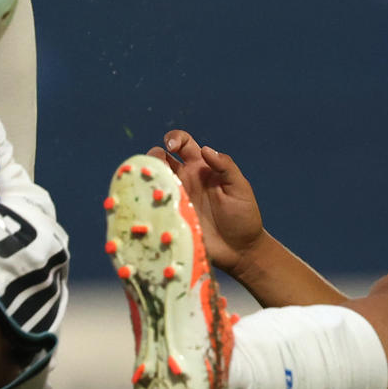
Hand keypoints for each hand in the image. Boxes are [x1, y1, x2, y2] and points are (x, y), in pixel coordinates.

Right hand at [151, 130, 264, 277]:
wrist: (240, 250)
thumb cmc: (243, 216)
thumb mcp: (240, 188)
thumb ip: (226, 166)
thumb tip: (206, 149)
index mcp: (201, 167)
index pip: (183, 143)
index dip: (174, 138)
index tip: (172, 146)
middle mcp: (185, 180)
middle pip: (161, 159)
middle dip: (153, 155)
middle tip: (157, 167)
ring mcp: (176, 199)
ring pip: (152, 180)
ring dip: (146, 177)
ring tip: (147, 183)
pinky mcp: (170, 218)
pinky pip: (152, 206)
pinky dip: (144, 200)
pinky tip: (144, 202)